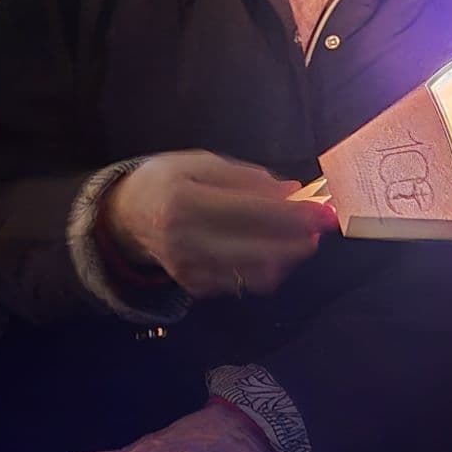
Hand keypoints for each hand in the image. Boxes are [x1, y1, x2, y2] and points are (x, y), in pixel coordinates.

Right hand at [103, 150, 335, 298]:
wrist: (124, 217)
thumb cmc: (166, 181)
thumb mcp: (200, 164)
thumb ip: (246, 178)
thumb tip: (291, 192)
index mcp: (184, 202)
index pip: (253, 214)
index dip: (296, 216)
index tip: (326, 213)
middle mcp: (185, 241)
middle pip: (260, 251)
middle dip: (299, 240)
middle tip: (320, 225)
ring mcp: (189, 270)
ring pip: (257, 274)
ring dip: (288, 256)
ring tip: (300, 236)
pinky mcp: (195, 287)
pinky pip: (244, 283)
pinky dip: (267, 267)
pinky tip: (271, 248)